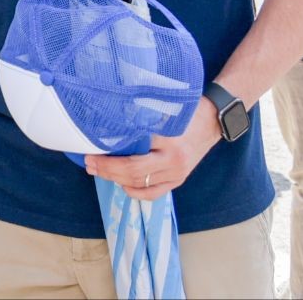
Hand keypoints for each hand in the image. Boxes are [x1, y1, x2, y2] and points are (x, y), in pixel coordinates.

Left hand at [84, 100, 221, 200]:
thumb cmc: (187, 109)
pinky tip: (122, 185)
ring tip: (98, 171)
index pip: (132, 158)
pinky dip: (136, 191)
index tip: (90, 153)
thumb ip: (140, 120)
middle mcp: (173, 163)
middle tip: (89, 163)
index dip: (108, 159)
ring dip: (116, 179)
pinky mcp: (179, 179)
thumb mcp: (163, 111)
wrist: (214, 118)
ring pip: (141, 184)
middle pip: (133, 173)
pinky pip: (155, 192)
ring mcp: (178, 174)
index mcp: (168, 144)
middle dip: (107, 170)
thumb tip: (109, 126)